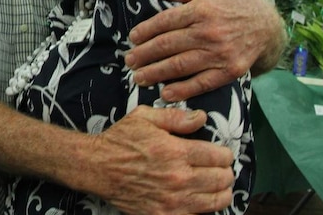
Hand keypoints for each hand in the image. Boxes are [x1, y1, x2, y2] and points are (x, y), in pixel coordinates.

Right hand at [88, 106, 233, 214]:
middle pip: (223, 179)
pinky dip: (204, 208)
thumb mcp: (144, 117)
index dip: (225, 153)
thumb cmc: (119, 140)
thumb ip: (176, 117)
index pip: (220, 156)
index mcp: (176, 151)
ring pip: (217, 200)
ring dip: (221, 191)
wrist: (96, 167)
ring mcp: (173, 201)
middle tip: (219, 168)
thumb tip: (201, 117)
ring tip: (215, 184)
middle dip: (225, 171)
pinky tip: (198, 199)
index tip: (221, 153)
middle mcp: (179, 178)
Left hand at [125, 0, 284, 100]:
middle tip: (129, 61)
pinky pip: (202, 82)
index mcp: (200, 9)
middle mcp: (208, 32)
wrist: (268, 25)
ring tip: (138, 77)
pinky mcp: (230, 71)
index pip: (164, 21)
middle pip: (168, 45)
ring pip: (180, 65)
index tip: (132, 39)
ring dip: (156, 73)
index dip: (145, 31)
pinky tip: (166, 93)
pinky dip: (183, 89)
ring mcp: (220, 53)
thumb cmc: (231, 4)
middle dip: (144, 54)